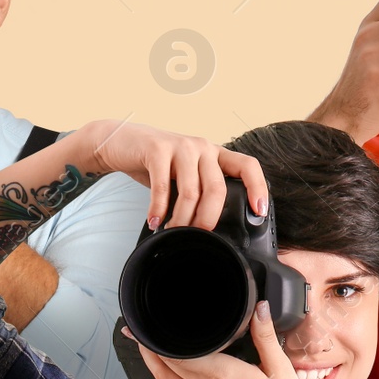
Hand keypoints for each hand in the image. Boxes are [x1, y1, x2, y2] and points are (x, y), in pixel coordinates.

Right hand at [71, 120, 268, 231]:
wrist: (120, 142)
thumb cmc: (155, 163)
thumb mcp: (183, 175)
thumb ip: (198, 191)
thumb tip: (210, 227)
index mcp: (214, 154)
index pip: (247, 166)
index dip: (258, 188)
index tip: (259, 211)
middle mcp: (202, 147)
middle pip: (217, 189)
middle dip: (209, 218)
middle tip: (198, 236)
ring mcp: (181, 146)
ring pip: (191, 191)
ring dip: (182, 219)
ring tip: (172, 232)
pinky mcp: (157, 149)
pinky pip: (162, 186)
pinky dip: (159, 210)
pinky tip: (155, 222)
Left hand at [135, 300, 324, 378]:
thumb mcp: (280, 370)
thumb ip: (265, 337)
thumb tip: (259, 308)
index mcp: (218, 375)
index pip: (176, 353)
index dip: (157, 338)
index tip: (146, 323)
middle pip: (164, 366)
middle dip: (148, 347)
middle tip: (135, 330)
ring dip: (155, 364)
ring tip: (148, 346)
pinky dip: (173, 376)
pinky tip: (182, 367)